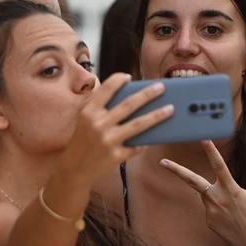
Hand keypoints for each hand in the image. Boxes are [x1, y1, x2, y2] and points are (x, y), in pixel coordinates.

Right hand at [57, 73, 174, 183]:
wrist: (75, 168)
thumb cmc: (83, 139)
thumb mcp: (84, 119)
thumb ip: (100, 106)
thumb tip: (128, 94)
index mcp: (89, 112)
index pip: (107, 89)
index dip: (119, 80)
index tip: (130, 76)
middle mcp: (98, 124)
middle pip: (129, 105)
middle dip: (148, 94)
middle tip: (161, 87)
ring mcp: (108, 141)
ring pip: (138, 125)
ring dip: (157, 116)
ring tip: (170, 109)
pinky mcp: (116, 156)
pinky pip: (137, 146)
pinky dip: (146, 141)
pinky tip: (156, 135)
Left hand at [161, 141, 245, 245]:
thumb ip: (230, 189)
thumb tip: (218, 191)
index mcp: (230, 189)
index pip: (219, 165)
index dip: (211, 151)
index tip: (204, 139)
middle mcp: (216, 198)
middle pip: (192, 180)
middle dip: (177, 170)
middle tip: (163, 162)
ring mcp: (210, 211)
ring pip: (207, 197)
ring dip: (217, 199)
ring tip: (234, 212)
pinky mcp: (209, 221)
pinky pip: (212, 211)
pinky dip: (221, 213)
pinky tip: (231, 222)